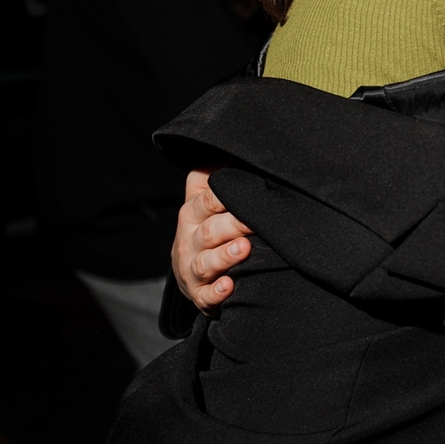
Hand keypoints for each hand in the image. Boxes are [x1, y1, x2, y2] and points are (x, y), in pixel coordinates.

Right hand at [172, 169, 252, 312]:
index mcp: (193, 213)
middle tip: (255, 222)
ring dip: (224, 257)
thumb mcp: (205, 200)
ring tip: (243, 249)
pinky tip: (230, 286)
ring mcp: (193, 269)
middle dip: (233, 225)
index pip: (207, 200)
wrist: (194, 273)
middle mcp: (189, 240)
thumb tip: (227, 147)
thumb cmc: (210, 226)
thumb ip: (212, 175)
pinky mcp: (200, 295)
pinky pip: (206, 296)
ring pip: (205, 263)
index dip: (224, 195)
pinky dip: (217, 293)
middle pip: (210, 231)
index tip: (247, 190)